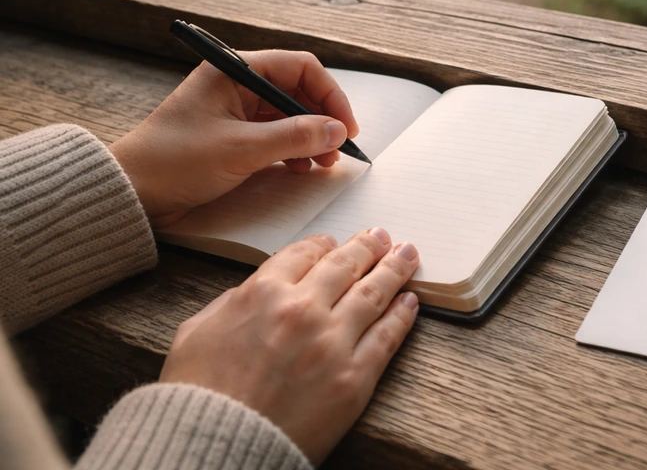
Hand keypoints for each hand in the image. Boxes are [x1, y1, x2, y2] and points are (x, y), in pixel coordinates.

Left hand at [111, 50, 358, 227]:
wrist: (131, 193)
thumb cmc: (174, 162)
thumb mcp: (241, 149)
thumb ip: (294, 137)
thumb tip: (337, 130)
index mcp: (234, 71)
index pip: (300, 67)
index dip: (330, 95)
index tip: (345, 126)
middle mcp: (237, 85)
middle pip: (298, 91)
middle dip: (322, 118)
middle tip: (338, 148)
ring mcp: (235, 111)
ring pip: (289, 114)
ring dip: (311, 136)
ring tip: (322, 163)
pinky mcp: (233, 135)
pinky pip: (276, 134)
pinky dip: (294, 149)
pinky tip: (301, 167)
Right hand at [160, 230, 420, 464]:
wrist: (215, 449)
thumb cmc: (197, 397)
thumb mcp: (196, 333)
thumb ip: (230, 303)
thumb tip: (252, 293)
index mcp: (263, 292)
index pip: (305, 253)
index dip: (324, 245)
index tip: (335, 242)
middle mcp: (303, 309)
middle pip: (346, 265)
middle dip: (367, 246)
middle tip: (381, 237)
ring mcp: (333, 342)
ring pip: (374, 292)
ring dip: (395, 268)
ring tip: (408, 255)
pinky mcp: (354, 378)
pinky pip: (387, 336)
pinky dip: (402, 314)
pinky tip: (410, 301)